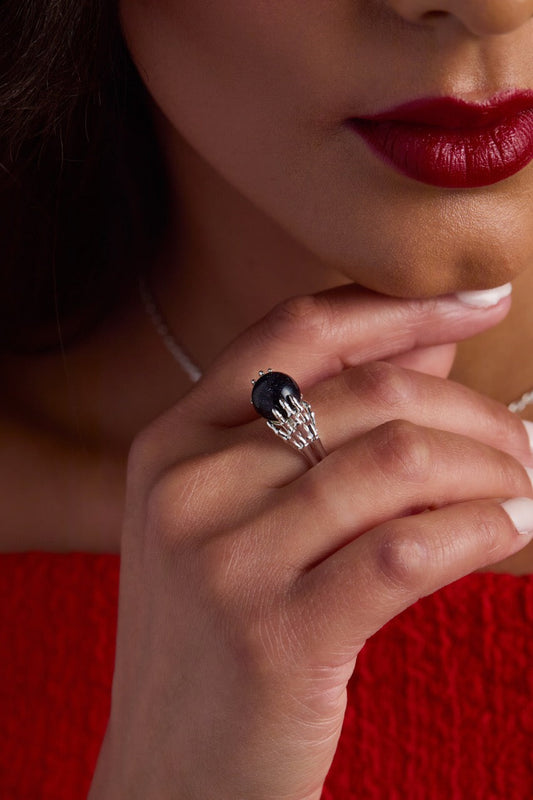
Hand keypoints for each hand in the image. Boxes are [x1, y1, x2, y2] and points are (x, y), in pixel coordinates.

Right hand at [89, 286, 532, 799]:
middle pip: (367, 396)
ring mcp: (226, 559)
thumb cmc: (217, 636)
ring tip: (521, 489)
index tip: (480, 299)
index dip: (399, 307)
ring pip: (400, 462)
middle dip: (472, 410)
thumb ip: (327, 426)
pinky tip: (511, 530)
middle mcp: (189, 485)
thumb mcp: (242, 520)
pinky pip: (410, 549)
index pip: (298, 333)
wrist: (172, 777)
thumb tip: (430, 346)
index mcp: (173, 441)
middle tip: (521, 442)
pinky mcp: (277, 636)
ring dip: (489, 469)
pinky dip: (481, 529)